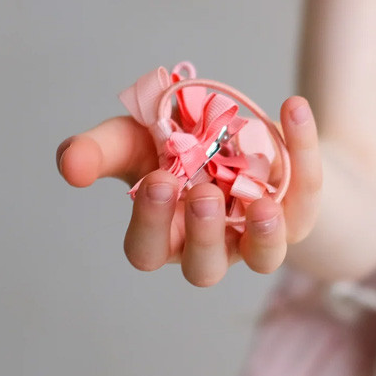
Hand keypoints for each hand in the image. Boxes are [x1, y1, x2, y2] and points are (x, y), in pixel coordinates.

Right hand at [56, 97, 321, 286]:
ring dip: (263, 235)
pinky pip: (306, 191)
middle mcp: (210, 245)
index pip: (149, 249)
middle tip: (202, 194)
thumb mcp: (133, 139)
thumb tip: (69, 164)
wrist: (238, 137)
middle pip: (203, 268)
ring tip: (260, 203)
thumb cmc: (175, 147)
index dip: (152, 224)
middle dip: (203, 233)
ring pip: (263, 257)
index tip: (158, 181)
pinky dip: (303, 149)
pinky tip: (292, 107)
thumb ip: (99, 151)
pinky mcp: (298, 212)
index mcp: (164, 232)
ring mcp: (257, 236)